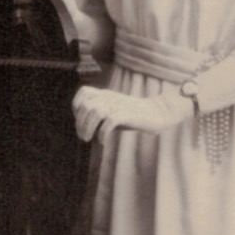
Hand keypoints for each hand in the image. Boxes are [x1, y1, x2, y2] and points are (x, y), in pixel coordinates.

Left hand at [73, 85, 193, 143]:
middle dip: (80, 123)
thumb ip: (99, 113)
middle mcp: (110, 97)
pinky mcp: (126, 114)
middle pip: (86, 105)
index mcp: (106, 94)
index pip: (84, 92)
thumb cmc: (134, 115)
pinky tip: (103, 141)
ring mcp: (118, 105)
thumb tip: (82, 125)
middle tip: (83, 137)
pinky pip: (108, 122)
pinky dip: (102, 133)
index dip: (77, 106)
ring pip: (95, 112)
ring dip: (88, 128)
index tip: (79, 120)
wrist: (157, 113)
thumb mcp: (113, 110)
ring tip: (89, 139)